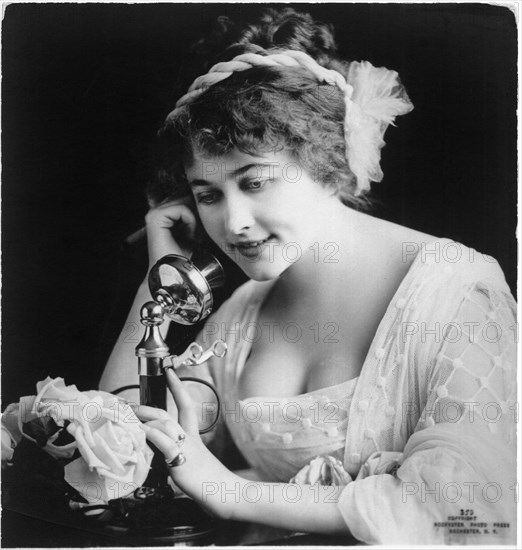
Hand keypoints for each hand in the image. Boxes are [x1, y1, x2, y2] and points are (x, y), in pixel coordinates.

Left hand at [136, 369, 236, 518]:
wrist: (225, 493)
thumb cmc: (210, 483)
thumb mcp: (193, 465)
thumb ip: (178, 458)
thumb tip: (163, 459)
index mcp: (193, 438)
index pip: (186, 406)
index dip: (178, 387)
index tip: (170, 372)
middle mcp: (189, 440)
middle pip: (169, 414)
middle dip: (149, 407)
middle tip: (130, 405)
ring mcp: (185, 449)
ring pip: (166, 424)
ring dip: (146, 417)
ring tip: (131, 415)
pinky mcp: (181, 462)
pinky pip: (165, 443)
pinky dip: (152, 434)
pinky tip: (142, 430)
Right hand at [145, 197, 198, 266]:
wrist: (174, 273)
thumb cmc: (181, 257)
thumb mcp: (190, 233)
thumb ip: (193, 218)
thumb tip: (203, 203)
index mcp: (161, 215)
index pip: (184, 200)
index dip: (196, 212)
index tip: (198, 231)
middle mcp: (154, 212)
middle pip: (184, 199)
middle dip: (196, 214)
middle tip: (198, 234)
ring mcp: (154, 214)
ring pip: (184, 204)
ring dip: (194, 220)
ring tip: (193, 236)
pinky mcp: (156, 217)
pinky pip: (182, 209)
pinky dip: (191, 222)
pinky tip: (190, 235)